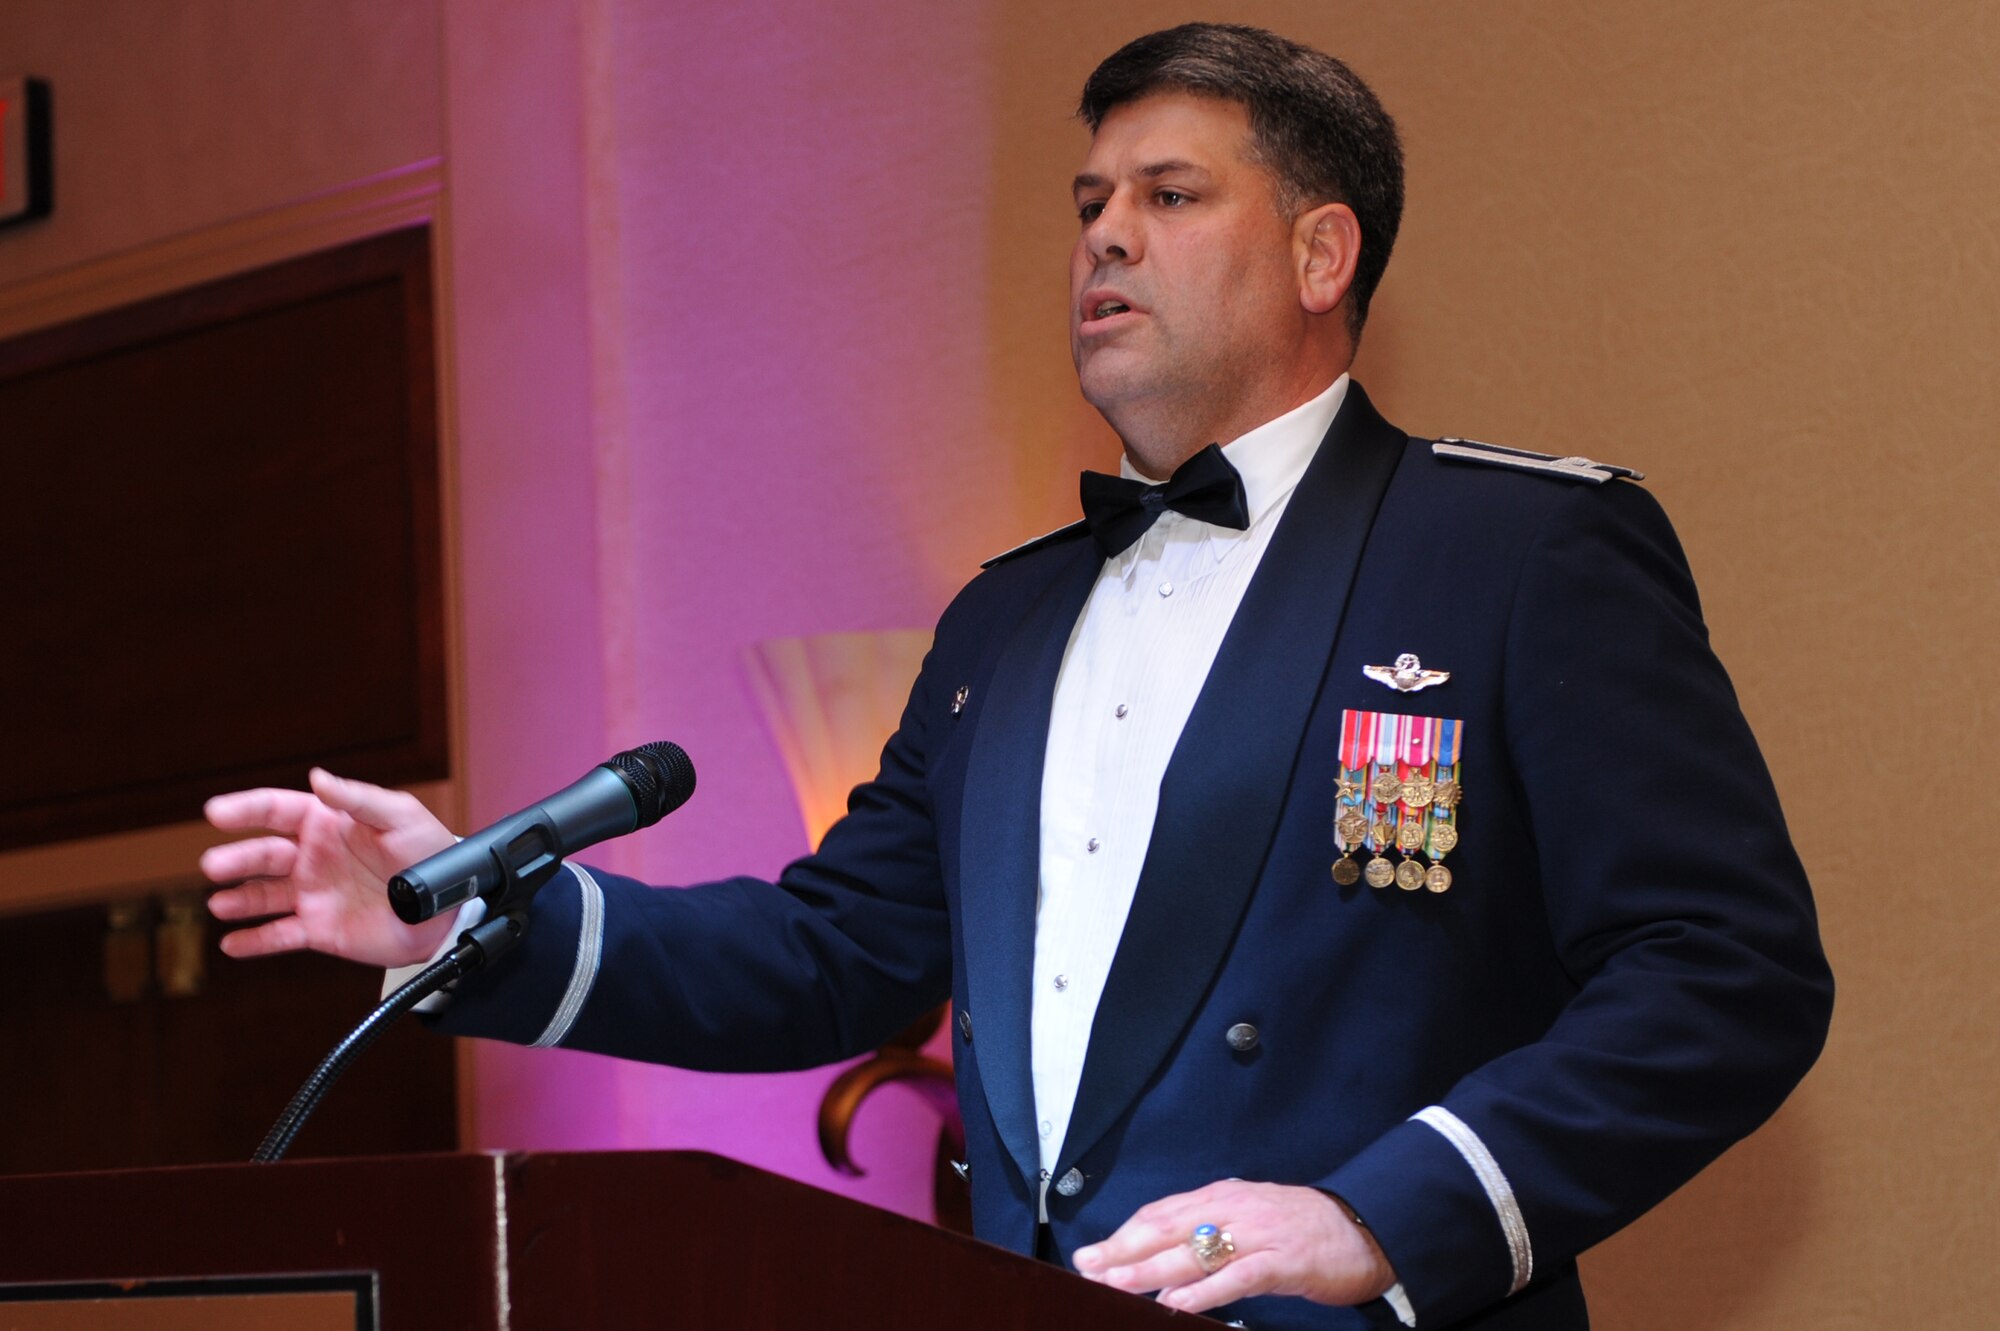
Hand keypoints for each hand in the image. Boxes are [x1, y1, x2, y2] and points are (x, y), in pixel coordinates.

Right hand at [202, 768, 458, 967]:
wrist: (448, 908)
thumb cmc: (428, 852)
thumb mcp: (400, 816)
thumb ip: (358, 799)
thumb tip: (318, 778)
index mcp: (328, 824)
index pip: (277, 810)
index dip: (246, 809)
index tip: (215, 812)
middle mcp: (313, 858)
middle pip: (263, 855)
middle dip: (237, 859)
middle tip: (214, 865)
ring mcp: (313, 894)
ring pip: (263, 896)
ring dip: (238, 900)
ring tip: (220, 904)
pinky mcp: (320, 929)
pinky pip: (279, 935)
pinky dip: (254, 941)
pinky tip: (232, 944)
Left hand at [1073, 1180, 1397, 1315]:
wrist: (1366, 1226)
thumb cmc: (1303, 1229)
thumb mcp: (1250, 1223)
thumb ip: (1210, 1239)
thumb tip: (1164, 1274)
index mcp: (1223, 1197)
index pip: (1161, 1213)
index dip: (1124, 1234)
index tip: (1092, 1254)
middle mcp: (1234, 1209)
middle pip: (1167, 1229)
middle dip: (1124, 1251)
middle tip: (1089, 1268)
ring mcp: (1258, 1233)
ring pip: (1193, 1252)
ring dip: (1149, 1270)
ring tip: (1116, 1283)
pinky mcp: (1282, 1260)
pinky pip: (1236, 1276)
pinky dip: (1204, 1290)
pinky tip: (1178, 1302)